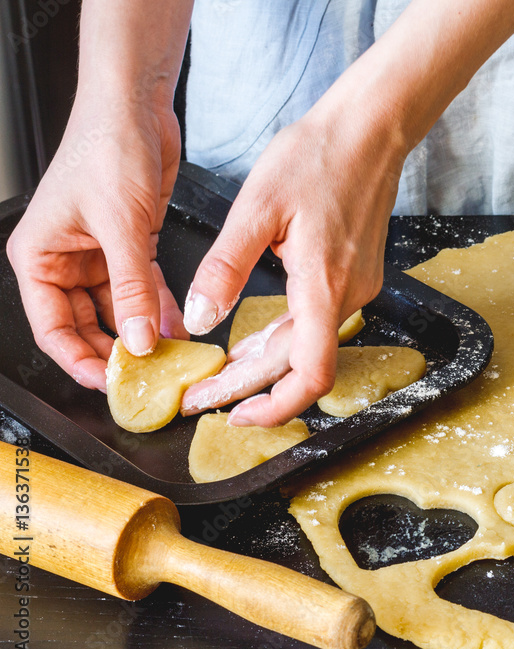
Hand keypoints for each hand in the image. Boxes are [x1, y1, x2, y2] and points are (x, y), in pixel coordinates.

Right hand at [6, 98, 186, 390]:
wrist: (135, 105)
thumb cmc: (106, 148)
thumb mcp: (121, 227)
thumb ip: (130, 288)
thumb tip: (137, 339)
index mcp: (39, 256)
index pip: (52, 328)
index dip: (81, 360)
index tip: (111, 382)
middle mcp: (65, 259)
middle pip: (85, 324)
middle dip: (116, 350)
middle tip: (148, 376)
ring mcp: (99, 253)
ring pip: (118, 309)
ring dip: (142, 331)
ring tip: (170, 356)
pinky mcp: (131, 243)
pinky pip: (143, 288)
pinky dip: (159, 307)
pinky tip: (178, 325)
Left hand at [180, 91, 404, 425]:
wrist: (370, 130)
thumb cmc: (319, 156)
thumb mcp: (256, 207)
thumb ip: (225, 267)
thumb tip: (200, 318)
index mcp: (323, 285)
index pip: (310, 374)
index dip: (276, 407)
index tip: (236, 417)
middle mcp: (347, 295)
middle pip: (300, 366)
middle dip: (249, 388)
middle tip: (202, 397)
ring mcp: (356, 287)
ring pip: (308, 345)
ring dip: (265, 365)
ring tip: (219, 375)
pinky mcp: (355, 276)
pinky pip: (316, 322)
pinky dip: (283, 339)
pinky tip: (253, 340)